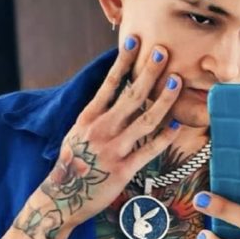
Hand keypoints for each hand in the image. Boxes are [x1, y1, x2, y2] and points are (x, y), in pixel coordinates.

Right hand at [38, 36, 182, 228]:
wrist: (62, 198)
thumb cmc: (73, 163)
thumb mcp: (77, 132)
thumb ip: (96, 114)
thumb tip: (113, 90)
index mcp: (88, 118)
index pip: (109, 83)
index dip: (123, 61)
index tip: (135, 40)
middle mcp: (101, 130)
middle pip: (131, 96)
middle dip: (148, 72)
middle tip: (163, 51)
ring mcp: (113, 149)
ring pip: (145, 120)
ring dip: (164, 99)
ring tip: (177, 81)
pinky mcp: (124, 170)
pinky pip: (149, 150)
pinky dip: (164, 137)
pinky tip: (176, 124)